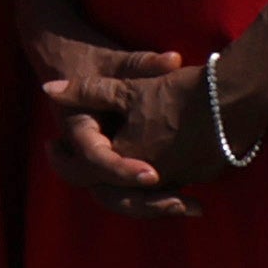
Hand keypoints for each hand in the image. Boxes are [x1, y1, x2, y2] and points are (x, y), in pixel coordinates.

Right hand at [35, 34, 221, 217]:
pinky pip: (135, 196)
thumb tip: (173, 60)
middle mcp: (85, 156)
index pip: (95, 158)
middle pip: (107, 192)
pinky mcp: (120, 171)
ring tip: (195, 207)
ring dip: (155, 207)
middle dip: (143, 202)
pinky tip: (196, 205)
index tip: (153, 175)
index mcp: (79, 131)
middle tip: (179, 203)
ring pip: (122, 200)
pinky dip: (160, 202)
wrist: (72, 64)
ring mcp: (102, 167)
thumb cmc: (95, 61)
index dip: (121, 170)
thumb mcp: (116, 62)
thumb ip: (143, 64)